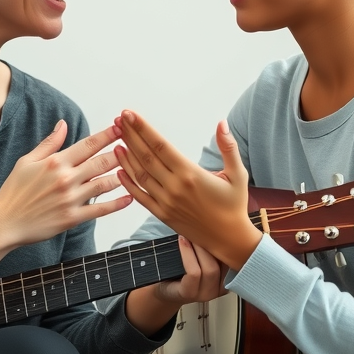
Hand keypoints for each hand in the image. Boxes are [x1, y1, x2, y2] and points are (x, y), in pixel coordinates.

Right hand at [0, 120, 131, 248]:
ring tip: (135, 168)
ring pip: (105, 184)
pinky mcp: (72, 218)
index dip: (107, 135)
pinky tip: (129, 197)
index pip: (88, 145)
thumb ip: (49, 143)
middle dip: (120, 151)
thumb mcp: (27, 161)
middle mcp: (66, 179)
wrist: (5, 223)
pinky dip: (117, 204)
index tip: (120, 128)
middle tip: (134, 144)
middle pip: (101, 162)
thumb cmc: (14, 192)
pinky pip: (100, 210)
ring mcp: (71, 200)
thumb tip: (63, 124)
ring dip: (122, 175)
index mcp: (55, 162)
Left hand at [115, 110, 260, 269]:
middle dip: (130, 136)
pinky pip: (140, 196)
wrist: (229, 239)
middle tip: (118, 119)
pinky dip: (128, 183)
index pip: (160, 145)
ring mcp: (166, 202)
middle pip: (146, 156)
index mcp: (190, 174)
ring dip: (126, 156)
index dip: (143, 129)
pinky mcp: (162, 214)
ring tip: (116, 138)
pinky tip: (120, 170)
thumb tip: (222, 123)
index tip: (130, 114)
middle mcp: (174, 187)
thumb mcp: (238, 174)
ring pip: (140, 175)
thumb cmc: (234, 205)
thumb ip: (229, 147)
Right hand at [126, 236, 228, 335]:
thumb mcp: (164, 271)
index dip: (188, 253)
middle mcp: (205, 294)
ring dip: (214, 249)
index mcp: (188, 293)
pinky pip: (228, 267)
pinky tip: (217, 243)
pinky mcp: (226, 285)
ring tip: (205, 236)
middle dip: (202, 248)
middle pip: (210, 269)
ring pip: (222, 267)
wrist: (174, 293)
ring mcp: (218, 291)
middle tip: (195, 233)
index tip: (182, 238)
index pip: (193, 273)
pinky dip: (223, 254)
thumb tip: (181, 234)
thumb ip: (173, 258)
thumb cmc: (168, 279)